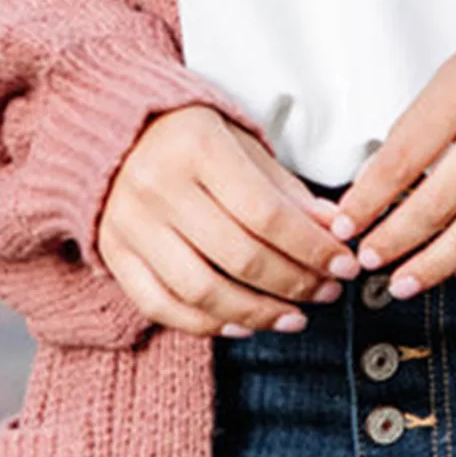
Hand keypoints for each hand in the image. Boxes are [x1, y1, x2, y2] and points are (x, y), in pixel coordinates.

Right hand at [97, 105, 361, 337]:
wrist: (110, 130)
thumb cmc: (189, 139)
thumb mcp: (242, 146)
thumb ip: (287, 191)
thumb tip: (336, 232)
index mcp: (196, 147)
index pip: (267, 214)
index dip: (312, 248)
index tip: (345, 266)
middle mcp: (158, 186)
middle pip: (240, 257)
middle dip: (294, 283)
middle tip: (326, 293)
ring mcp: (130, 224)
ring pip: (202, 290)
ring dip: (257, 313)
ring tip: (294, 318)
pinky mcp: (113, 253)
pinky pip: (161, 306)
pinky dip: (206, 325)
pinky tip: (244, 326)